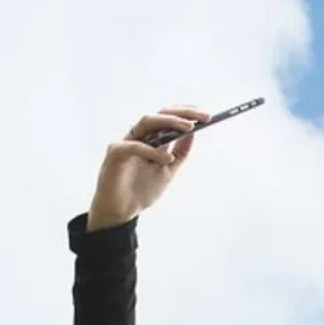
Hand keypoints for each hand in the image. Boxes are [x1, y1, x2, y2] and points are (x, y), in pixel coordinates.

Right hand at [86, 106, 207, 230]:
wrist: (121, 211)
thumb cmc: (141, 190)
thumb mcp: (169, 170)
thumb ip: (180, 153)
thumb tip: (193, 134)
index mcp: (150, 138)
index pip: (168, 117)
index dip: (187, 113)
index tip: (208, 116)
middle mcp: (138, 136)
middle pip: (160, 115)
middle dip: (183, 114)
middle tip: (205, 117)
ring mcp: (126, 142)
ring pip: (147, 122)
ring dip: (170, 122)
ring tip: (190, 128)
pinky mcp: (115, 154)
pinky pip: (135, 146)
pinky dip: (152, 151)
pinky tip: (167, 159)